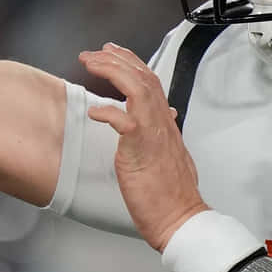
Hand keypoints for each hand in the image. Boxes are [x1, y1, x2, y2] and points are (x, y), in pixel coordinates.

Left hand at [79, 43, 207, 250]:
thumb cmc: (172, 195)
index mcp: (166, 124)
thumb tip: (169, 117)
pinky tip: (95, 110)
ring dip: (112, 71)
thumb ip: (167, 133)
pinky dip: (109, 112)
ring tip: (92, 64)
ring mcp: (153, 134)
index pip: (150, 82)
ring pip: (137, 89)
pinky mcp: (141, 150)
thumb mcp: (172, 155)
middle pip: (143, 77)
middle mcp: (162, 123)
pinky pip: (125, 122)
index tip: (112, 53)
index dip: (131, 63)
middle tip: (95, 53)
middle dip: (117, 58)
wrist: (180, 218)